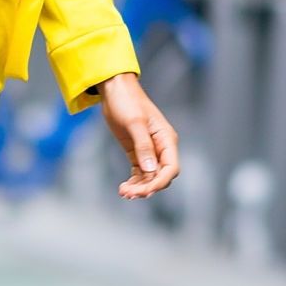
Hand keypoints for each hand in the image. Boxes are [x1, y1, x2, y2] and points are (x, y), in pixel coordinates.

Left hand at [96, 74, 179, 199]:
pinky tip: (124, 188)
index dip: (160, 182)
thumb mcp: (134, 123)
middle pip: (161, 176)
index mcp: (166, 139)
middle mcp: (161, 147)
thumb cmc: (127, 101)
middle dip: (147, 187)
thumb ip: (143, 146)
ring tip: (124, 193)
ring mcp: (150, 151)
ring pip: (150, 177)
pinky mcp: (138, 152)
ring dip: (139, 187)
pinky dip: (134, 182)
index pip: (171, 168)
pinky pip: (140, 173)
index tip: (145, 191)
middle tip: (129, 194)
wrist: (114, 90)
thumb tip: (151, 170)